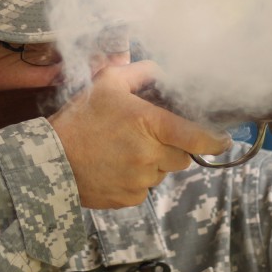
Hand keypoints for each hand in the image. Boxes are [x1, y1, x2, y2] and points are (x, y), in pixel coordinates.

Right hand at [48, 60, 232, 208]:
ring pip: (162, 173)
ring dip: (153, 164)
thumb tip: (165, 72)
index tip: (222, 140)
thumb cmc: (80, 118)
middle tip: (147, 137)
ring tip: (124, 152)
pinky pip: (144, 189)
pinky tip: (115, 168)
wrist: (50, 161)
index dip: (215, 141)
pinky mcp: (130, 199)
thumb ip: (141, 72)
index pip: (198, 138)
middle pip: (182, 157)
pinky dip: (136, 180)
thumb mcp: (107, 83)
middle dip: (171, 147)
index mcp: (151, 124)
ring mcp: (141, 180)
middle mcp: (151, 155)